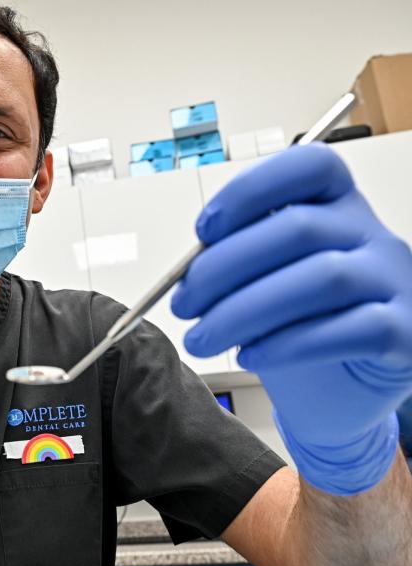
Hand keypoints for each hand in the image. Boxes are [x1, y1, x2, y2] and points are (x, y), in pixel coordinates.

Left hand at [171, 144, 411, 494]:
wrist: (341, 392)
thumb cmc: (298, 325)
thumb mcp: (264, 281)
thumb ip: (237, 262)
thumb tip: (189, 272)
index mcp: (337, 206)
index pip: (308, 166)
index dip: (250, 190)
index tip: (203, 231)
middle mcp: (372, 235)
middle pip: (298, 228)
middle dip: (223, 267)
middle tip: (183, 304)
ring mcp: (395, 282)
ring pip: (321, 279)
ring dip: (243, 311)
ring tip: (202, 338)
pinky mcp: (406, 333)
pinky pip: (349, 329)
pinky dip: (287, 343)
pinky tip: (250, 356)